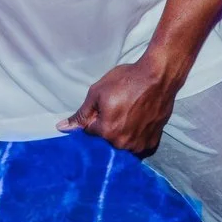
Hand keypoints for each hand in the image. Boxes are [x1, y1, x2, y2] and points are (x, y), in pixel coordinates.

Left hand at [59, 57, 179, 156]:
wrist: (159, 76)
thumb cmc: (127, 81)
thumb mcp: (97, 93)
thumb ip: (81, 114)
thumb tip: (62, 128)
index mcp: (107, 132)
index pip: (89, 132)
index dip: (93, 118)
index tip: (102, 107)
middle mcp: (124, 144)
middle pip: (106, 141)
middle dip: (106, 128)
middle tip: (117, 109)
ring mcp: (140, 145)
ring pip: (122, 144)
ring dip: (121, 134)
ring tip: (129, 114)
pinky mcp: (153, 141)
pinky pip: (138, 144)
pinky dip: (135, 136)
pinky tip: (139, 120)